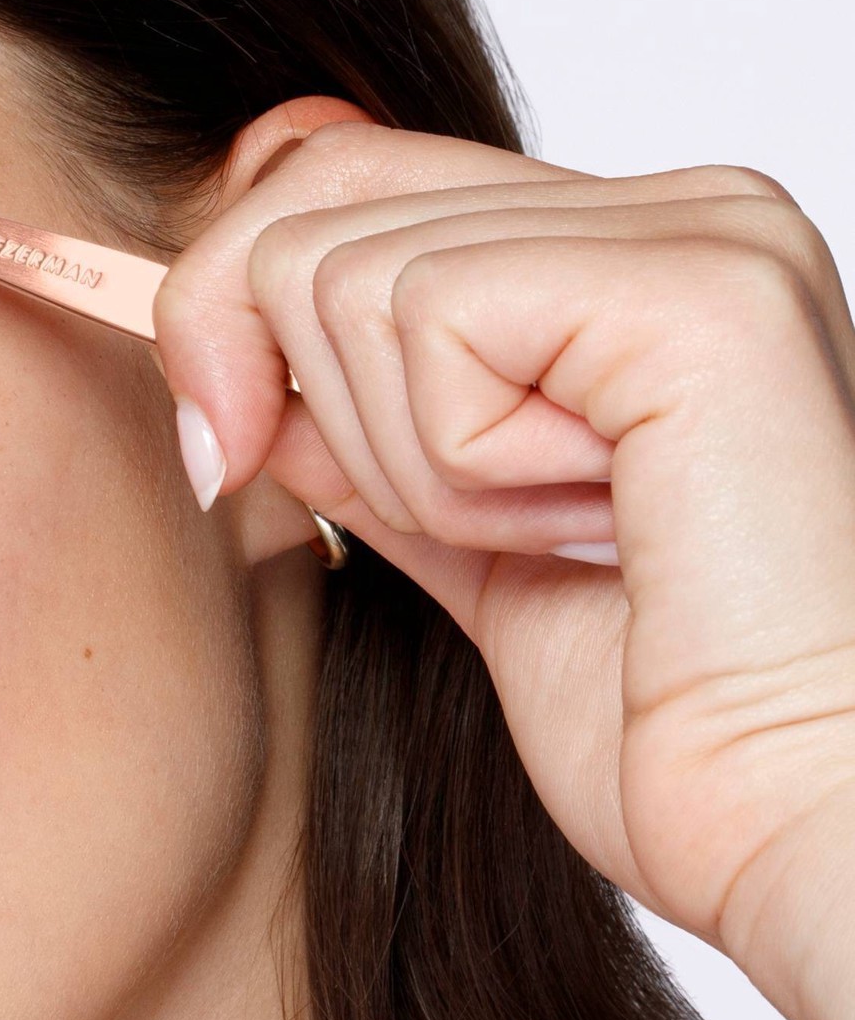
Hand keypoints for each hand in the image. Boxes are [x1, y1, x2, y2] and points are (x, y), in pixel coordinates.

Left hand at [155, 102, 854, 1019]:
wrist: (797, 835)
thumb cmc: (671, 723)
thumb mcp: (458, 545)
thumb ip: (363, 437)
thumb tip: (232, 370)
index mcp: (627, 256)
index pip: (346, 184)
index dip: (236, 308)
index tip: (222, 447)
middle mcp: (677, 212)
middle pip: (316, 205)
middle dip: (317, 406)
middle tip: (463, 525)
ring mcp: (699, 232)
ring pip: (349, 274)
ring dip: (412, 463)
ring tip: (567, 534)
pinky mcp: (696, 289)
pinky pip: (427, 314)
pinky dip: (458, 463)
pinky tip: (597, 525)